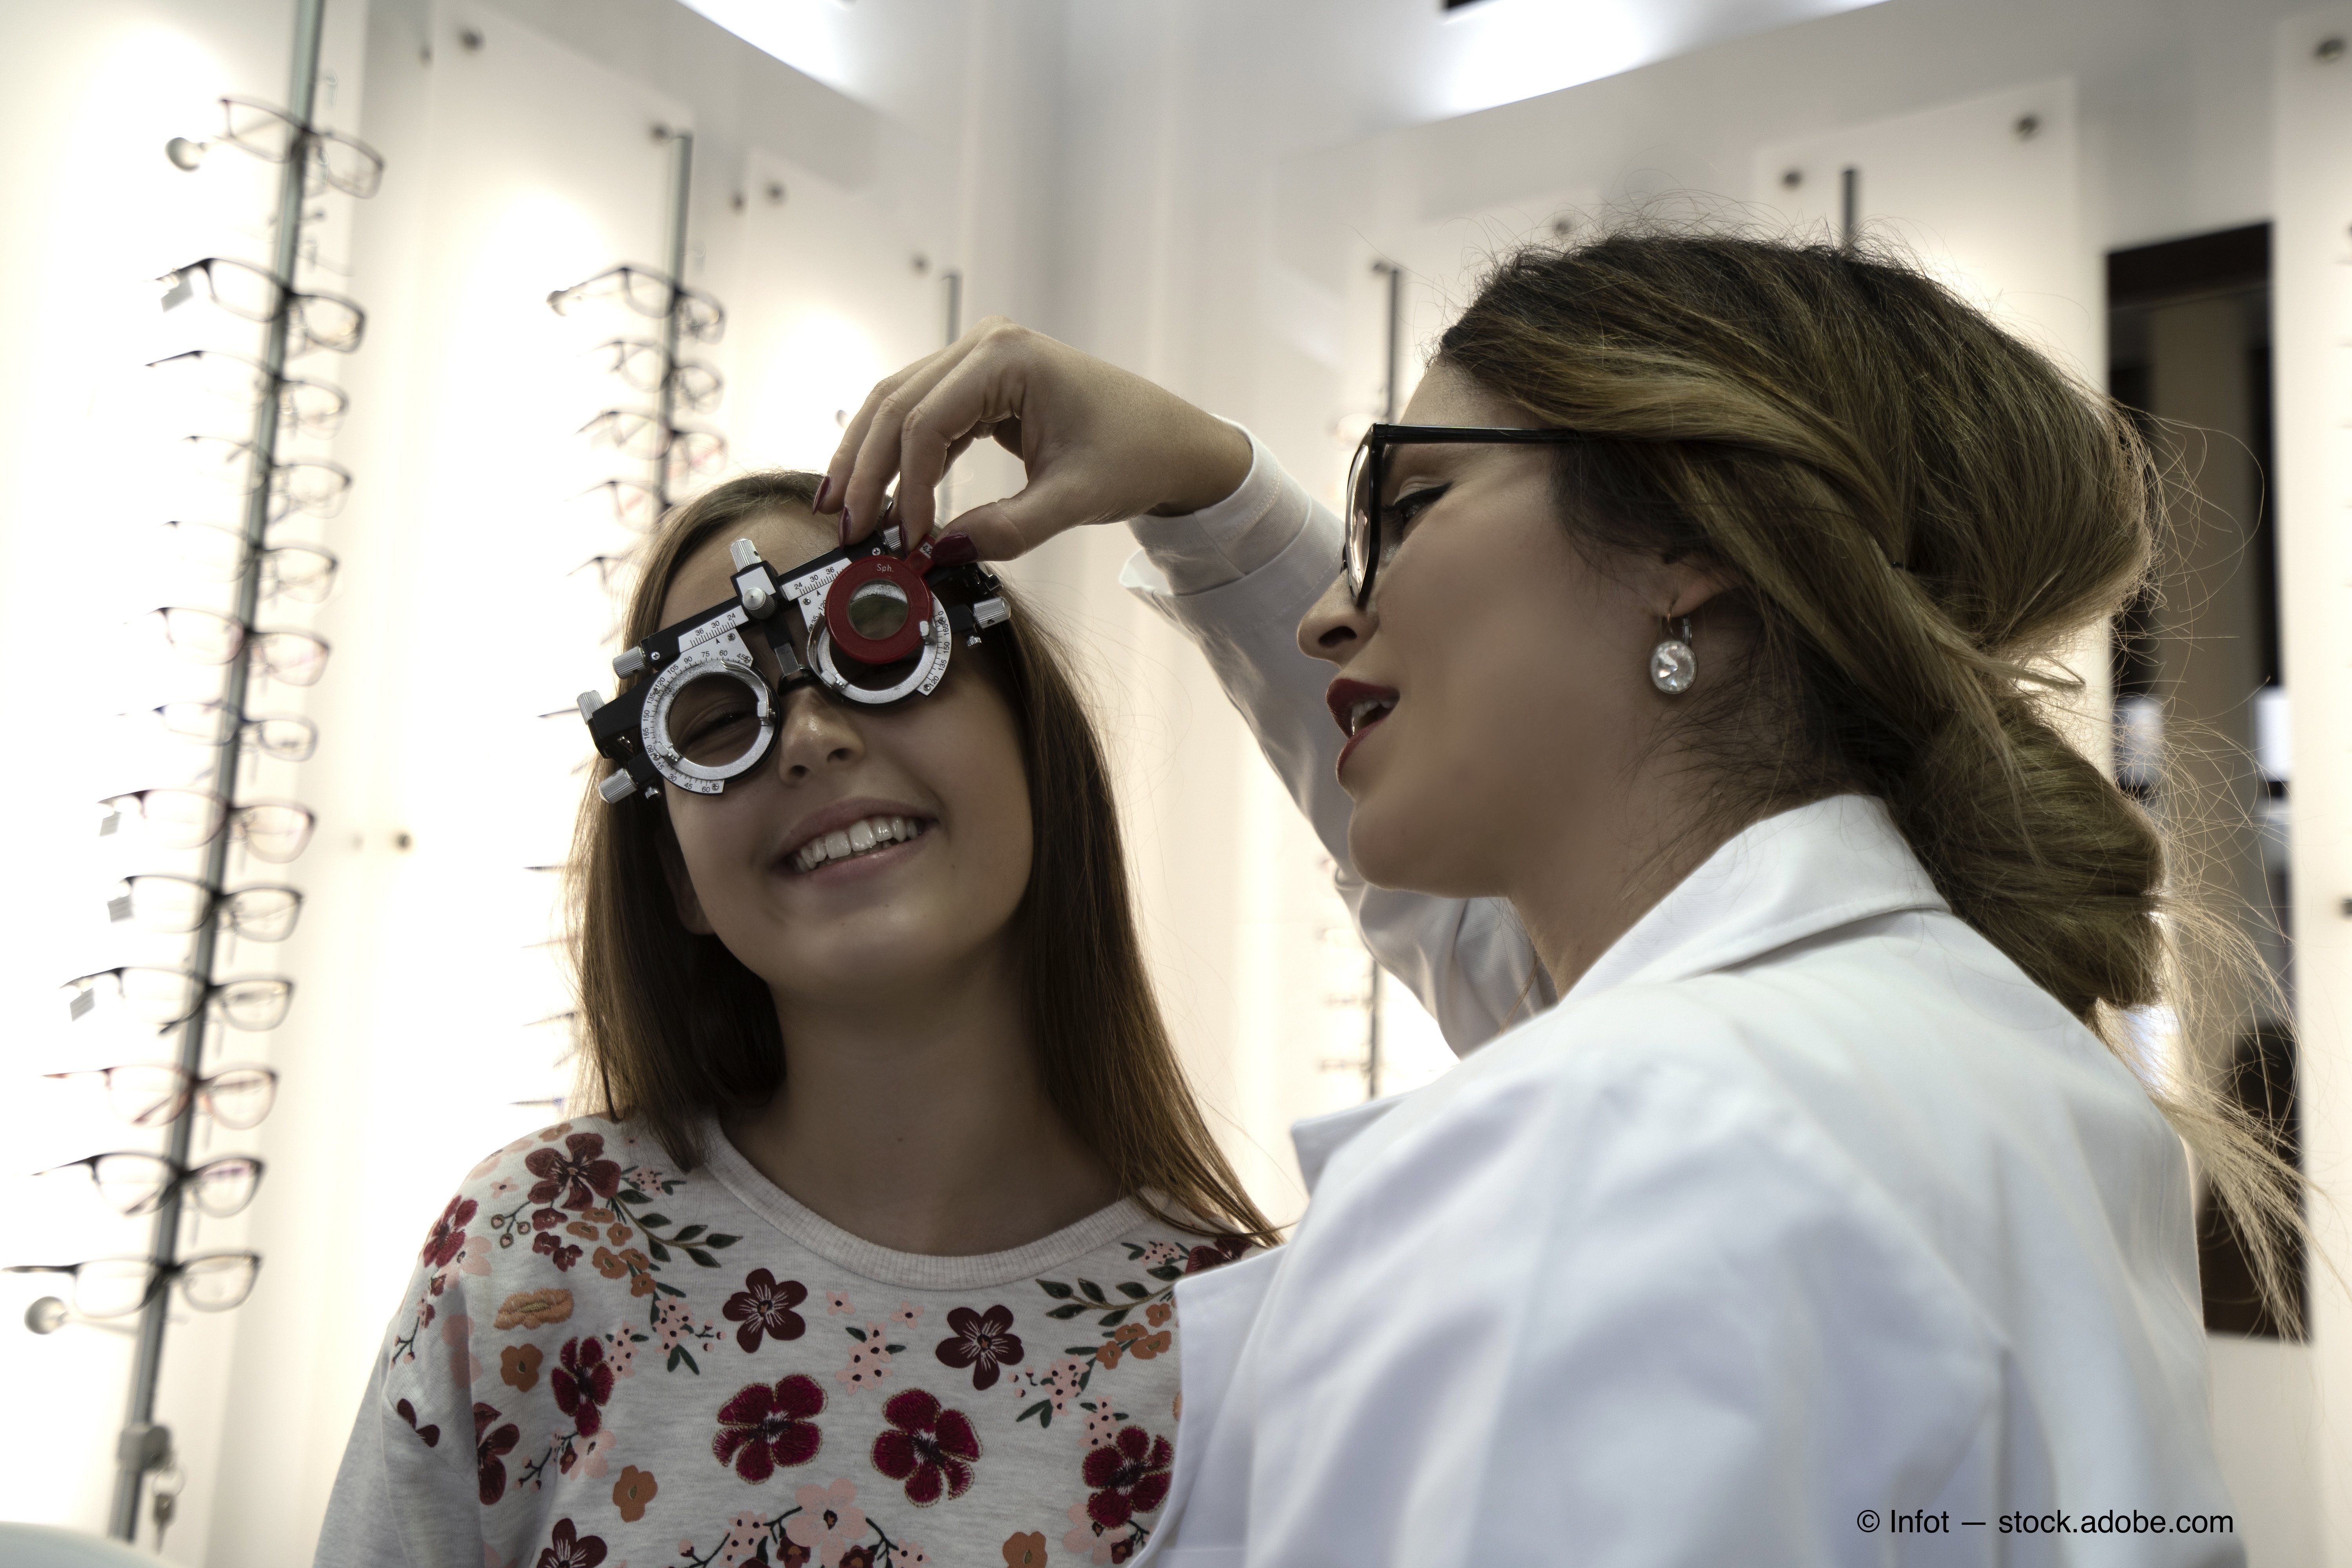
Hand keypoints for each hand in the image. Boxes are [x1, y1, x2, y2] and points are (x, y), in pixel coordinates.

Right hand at [817, 317, 1253, 558]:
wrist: (1174, 441)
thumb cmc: (1138, 453)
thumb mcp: (1074, 499)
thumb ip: (1007, 529)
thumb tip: (940, 552)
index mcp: (1008, 357)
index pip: (926, 423)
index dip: (906, 488)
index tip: (906, 541)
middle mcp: (985, 343)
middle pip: (896, 405)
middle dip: (866, 471)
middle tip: (848, 529)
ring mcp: (979, 357)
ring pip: (897, 404)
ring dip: (869, 459)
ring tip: (845, 512)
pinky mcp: (981, 382)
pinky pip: (922, 413)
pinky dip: (900, 455)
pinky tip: (882, 494)